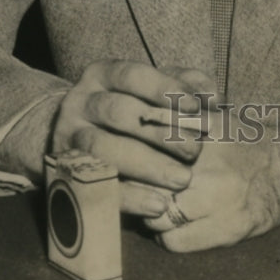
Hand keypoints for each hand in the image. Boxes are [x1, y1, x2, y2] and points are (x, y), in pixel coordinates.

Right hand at [51, 61, 218, 216]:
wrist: (76, 137)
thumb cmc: (132, 108)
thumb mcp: (153, 89)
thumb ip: (184, 85)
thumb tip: (213, 97)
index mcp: (102, 74)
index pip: (131, 75)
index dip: (163, 88)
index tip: (195, 107)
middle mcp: (80, 102)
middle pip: (119, 113)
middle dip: (161, 132)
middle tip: (196, 150)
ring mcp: (68, 138)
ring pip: (103, 149)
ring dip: (147, 165)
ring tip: (183, 179)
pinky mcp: (66, 175)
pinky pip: (97, 187)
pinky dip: (130, 197)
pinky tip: (159, 204)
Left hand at [143, 107, 279, 250]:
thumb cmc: (245, 141)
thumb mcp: (215, 117)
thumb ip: (180, 116)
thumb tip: (143, 116)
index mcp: (207, 135)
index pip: (152, 145)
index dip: (133, 150)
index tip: (126, 154)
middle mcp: (212, 168)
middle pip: (150, 181)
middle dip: (135, 182)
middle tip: (132, 181)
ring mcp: (219, 202)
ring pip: (157, 214)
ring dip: (148, 210)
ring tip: (151, 203)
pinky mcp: (227, 231)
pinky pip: (175, 241)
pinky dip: (165, 234)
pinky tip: (170, 223)